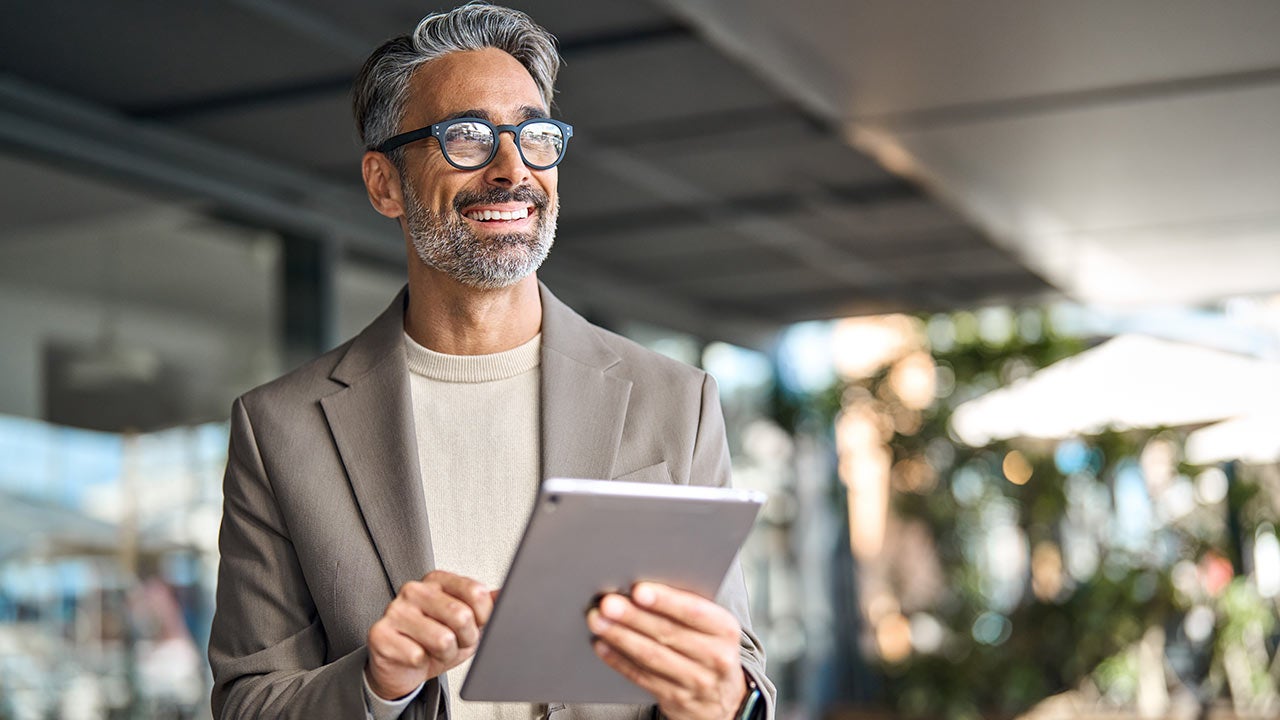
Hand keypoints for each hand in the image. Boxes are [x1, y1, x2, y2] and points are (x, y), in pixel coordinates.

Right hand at [365, 570, 496, 699]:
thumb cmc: (434, 641)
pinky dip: (422, 663)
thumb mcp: (468, 623)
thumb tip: (508, 593)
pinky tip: (416, 656)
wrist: (401, 667)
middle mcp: (414, 590)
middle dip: (466, 638)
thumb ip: (488, 606)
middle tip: (456, 642)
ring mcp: (395, 610)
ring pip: (442, 639)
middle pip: (461, 615)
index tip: (478, 624)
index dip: (484, 617)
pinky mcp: (380, 633)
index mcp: (437, 580)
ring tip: (436, 650)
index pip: (475, 591)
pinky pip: (417, 656)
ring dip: (446, 654)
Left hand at [587, 582, 747, 719]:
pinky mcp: (676, 699)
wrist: (725, 701)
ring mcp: (696, 682)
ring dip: (621, 637)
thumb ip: (689, 608)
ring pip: (651, 656)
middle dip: (633, 617)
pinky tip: (603, 646)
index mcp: (725, 630)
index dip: (665, 601)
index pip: (694, 612)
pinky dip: (619, 660)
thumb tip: (643, 587)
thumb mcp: (715, 629)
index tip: (638, 590)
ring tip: (598, 621)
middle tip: (607, 603)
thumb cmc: (711, 650)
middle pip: (668, 633)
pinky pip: (642, 677)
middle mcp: (715, 657)